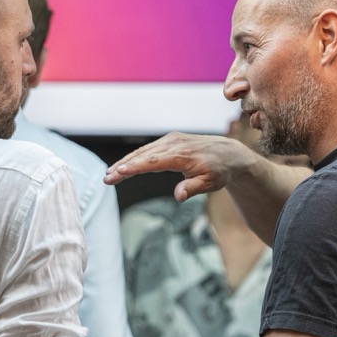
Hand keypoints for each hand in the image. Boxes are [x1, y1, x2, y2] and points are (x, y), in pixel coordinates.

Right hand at [104, 132, 259, 200]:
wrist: (229, 154)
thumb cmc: (220, 171)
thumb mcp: (211, 183)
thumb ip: (193, 188)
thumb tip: (178, 196)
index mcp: (183, 155)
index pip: (154, 162)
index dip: (136, 167)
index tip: (120, 172)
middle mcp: (174, 144)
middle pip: (143, 156)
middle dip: (124, 166)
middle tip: (107, 178)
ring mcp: (171, 140)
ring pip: (143, 151)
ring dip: (126, 162)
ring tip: (109, 174)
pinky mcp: (170, 140)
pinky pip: (148, 149)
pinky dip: (135, 158)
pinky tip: (124, 166)